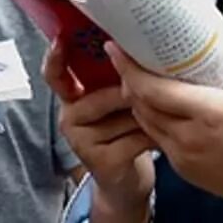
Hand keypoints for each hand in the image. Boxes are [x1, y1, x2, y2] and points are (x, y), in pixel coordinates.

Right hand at [44, 42, 155, 216]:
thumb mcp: (118, 103)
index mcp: (72, 98)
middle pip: (107, 93)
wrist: (126, 183)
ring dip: (151, 114)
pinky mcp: (100, 161)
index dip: (55, 57)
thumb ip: (118, 80)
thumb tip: (138, 49)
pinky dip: (155, 136)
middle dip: (138, 91)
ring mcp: (82, 142)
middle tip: (162, 86)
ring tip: (167, 113)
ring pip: (126, 114)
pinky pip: (135, 138)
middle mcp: (70, 118)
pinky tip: (165, 136)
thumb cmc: (125, 133)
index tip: (62, 39)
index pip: (55, 74)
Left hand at [115, 5, 222, 222]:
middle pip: (141, 104)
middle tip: (130, 55)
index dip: (128, 67)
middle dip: (130, 79)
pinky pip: (158, 139)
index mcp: (207, 113)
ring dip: (139, 100)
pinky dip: (153, 119)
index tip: (117, 47)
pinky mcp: (184, 171)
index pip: (151, 89)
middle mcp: (188, 138)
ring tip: (144, 77)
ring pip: (146, 123)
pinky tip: (165, 106)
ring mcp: (183, 157)